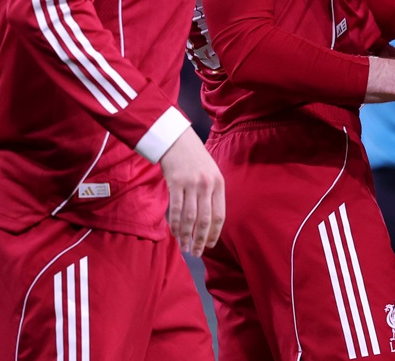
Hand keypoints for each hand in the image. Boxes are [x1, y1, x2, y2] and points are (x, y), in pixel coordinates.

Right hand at [158, 128, 225, 257]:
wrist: (178, 141)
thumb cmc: (196, 160)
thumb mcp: (211, 173)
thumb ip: (212, 194)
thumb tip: (210, 222)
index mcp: (219, 184)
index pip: (220, 215)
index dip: (215, 233)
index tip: (210, 245)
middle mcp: (207, 185)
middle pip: (205, 220)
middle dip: (200, 239)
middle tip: (197, 253)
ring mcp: (191, 184)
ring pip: (189, 218)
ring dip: (186, 236)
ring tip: (185, 248)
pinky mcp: (175, 183)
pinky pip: (176, 209)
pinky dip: (175, 224)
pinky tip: (175, 234)